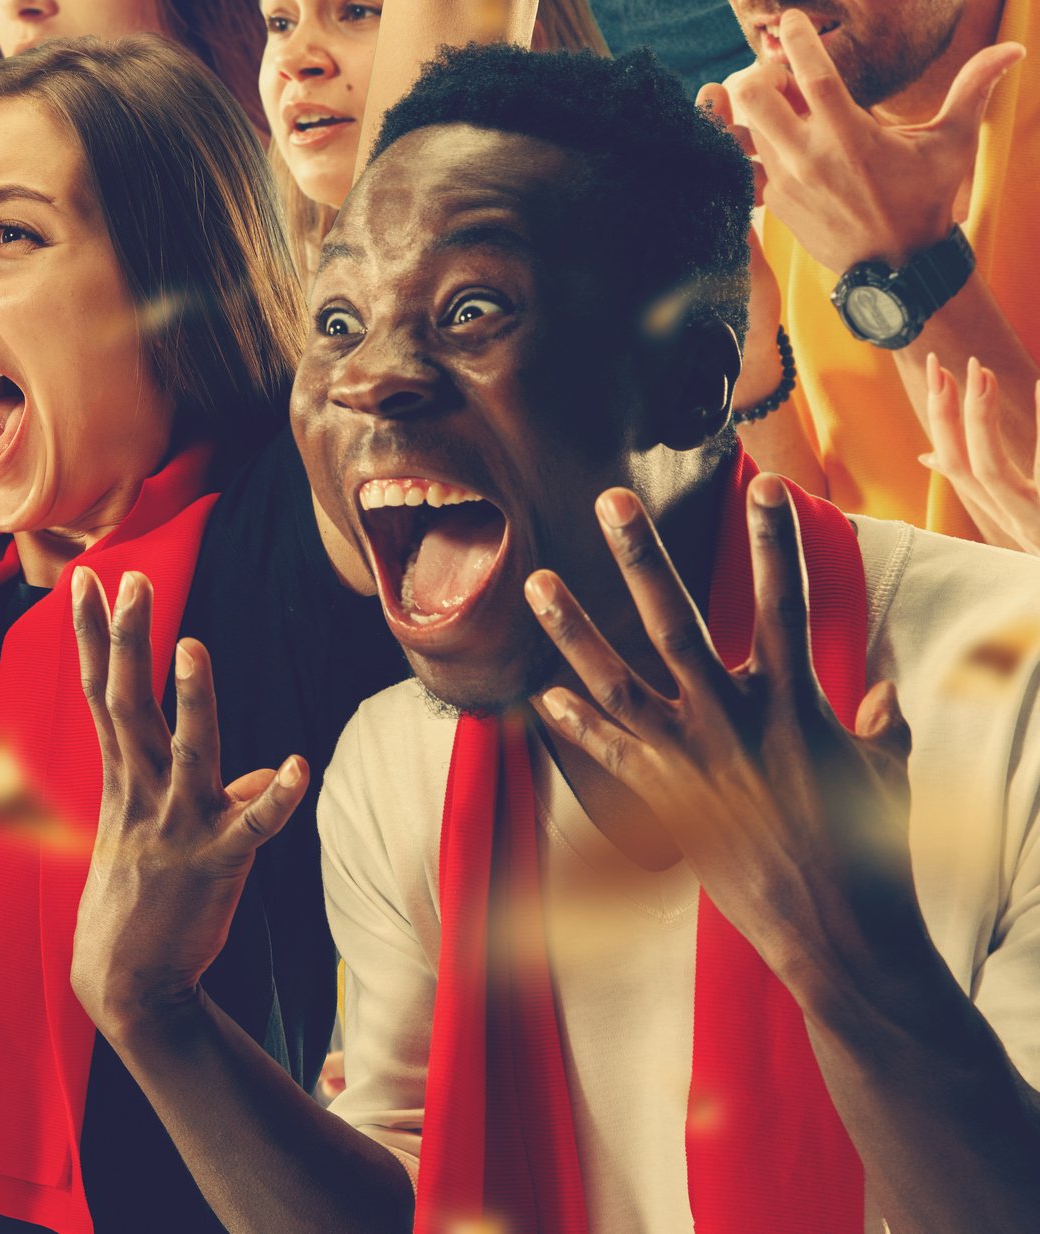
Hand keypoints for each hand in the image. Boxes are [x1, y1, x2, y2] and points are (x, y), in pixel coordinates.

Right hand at [69, 568, 309, 1038]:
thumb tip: (258, 778)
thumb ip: (207, 793)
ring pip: (187, 752)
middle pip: (129, 703)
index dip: (96, 634)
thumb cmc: (140, 903)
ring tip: (193, 646)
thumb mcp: (158, 835)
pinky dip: (273, 798)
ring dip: (191, 701)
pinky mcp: (216, 864)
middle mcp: (143, 792)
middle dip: (128, 639)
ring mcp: (177, 827)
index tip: (85, 579)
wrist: (127, 984)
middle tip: (129, 579)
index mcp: (122, 778)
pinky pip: (251, 827)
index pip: (103, 691)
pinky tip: (294, 764)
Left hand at [523, 479, 925, 1001]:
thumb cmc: (872, 856)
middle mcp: (732, 722)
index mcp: (794, 705)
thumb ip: (877, 724)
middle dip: (642, 558)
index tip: (767, 484)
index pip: (785, 605)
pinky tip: (542, 695)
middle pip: (676, 623)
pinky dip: (576, 725)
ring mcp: (689, 762)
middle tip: (610, 500)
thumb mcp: (885, 776)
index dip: (777, 544)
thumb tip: (878, 689)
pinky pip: (609, 755)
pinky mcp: (664, 804)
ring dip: (572, 630)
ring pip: (616, 680)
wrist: (838, 935)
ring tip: (535, 580)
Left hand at [722, 10, 1022, 270]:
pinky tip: (771, 136)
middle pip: (754, 94)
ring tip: (777, 103)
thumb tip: (1014, 48)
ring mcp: (786, 181)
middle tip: (779, 73)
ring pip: (742, 126)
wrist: (896, 266)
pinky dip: (749, 141)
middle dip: (760, 72)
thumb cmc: (927, 198)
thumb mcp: (953, 143)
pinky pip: (743, 160)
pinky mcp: (773, 201)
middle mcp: (811, 157)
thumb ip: (973, 89)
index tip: (791, 18)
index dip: (798, 39)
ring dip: (752, 106)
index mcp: (852, 136)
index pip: (812, 74)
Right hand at [920, 354, 1039, 554]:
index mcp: (1004, 514)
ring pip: (990, 472)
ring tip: (982, 373)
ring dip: (980, 420)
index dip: (939, 420)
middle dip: (945, 415)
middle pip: (961, 467)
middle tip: (942, 365)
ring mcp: (1033, 520)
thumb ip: (985, 485)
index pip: (953, 466)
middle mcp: (1015, 520)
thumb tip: (929, 457)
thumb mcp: (1022, 514)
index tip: (936, 375)